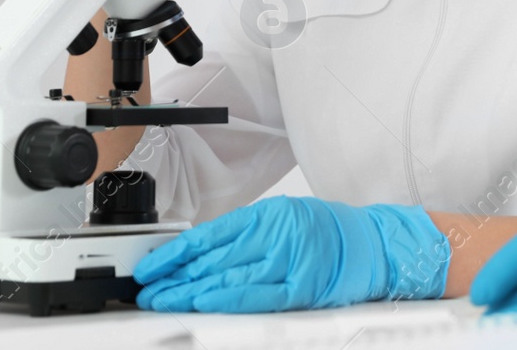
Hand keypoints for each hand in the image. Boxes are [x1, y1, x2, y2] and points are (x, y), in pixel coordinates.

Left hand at [133, 196, 449, 312]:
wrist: (371, 244)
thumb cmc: (326, 232)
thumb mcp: (282, 218)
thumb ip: (245, 234)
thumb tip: (199, 253)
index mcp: (267, 216)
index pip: (208, 235)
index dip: (174, 253)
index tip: (149, 266)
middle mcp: (275, 236)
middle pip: (212, 259)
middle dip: (174, 277)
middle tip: (145, 290)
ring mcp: (288, 262)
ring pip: (228, 276)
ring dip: (190, 291)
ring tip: (162, 300)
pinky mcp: (300, 288)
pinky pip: (258, 295)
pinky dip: (230, 298)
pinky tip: (205, 301)